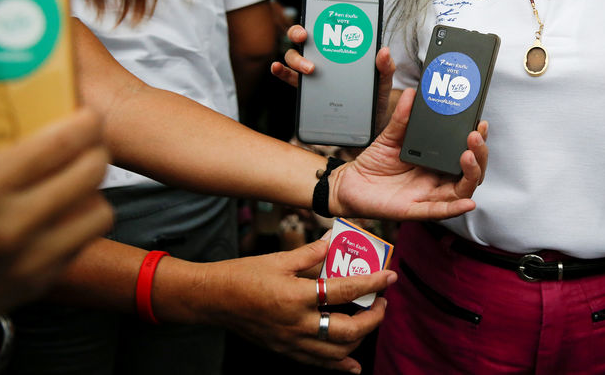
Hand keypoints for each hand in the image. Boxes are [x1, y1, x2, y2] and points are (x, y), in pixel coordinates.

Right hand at [0, 109, 113, 332]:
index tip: (84, 116)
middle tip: (85, 142)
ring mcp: (28, 260)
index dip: (84, 122)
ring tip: (74, 179)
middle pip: (91, 171)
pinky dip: (79, 223)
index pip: (61, 143)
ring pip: (99, 209)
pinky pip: (83, 242)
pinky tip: (60, 212)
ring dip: (92, 190)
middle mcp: (9, 226)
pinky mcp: (37, 283)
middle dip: (94, 149)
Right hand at [196, 238, 395, 372]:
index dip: (372, 283)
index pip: (345, 290)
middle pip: (349, 329)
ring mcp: (292, 342)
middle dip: (373, 317)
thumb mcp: (279, 259)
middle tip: (381, 301)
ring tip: (368, 319)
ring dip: (360, 337)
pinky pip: (319, 364)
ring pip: (338, 350)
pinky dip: (340, 365)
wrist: (214, 300)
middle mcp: (298, 324)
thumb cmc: (243, 275)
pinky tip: (353, 364)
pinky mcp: (286, 351)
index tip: (390, 277)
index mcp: (297, 296)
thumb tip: (333, 241)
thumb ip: (310, 252)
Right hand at [271, 25, 396, 131]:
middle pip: (305, 38)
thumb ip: (386, 68)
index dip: (321, 16)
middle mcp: (325, 57)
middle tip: (305, 36)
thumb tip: (383, 51)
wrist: (367, 126)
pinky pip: (289, 77)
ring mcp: (313, 72)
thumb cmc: (375, 100)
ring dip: (297, 57)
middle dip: (300, 32)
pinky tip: (277, 68)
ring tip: (309, 68)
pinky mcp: (306, 89)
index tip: (320, 13)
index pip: (330, 28)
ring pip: (294, 56)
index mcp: (343, 50)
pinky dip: (280, 71)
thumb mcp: (384, 83)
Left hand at [330, 89, 486, 220]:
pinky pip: (439, 211)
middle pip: (471, 172)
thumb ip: (402, 117)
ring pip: (462, 191)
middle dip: (479, 154)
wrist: (351, 183)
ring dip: (472, 174)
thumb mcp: (390, 136)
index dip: (477, 141)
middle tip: (474, 135)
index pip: (466, 153)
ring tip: (469, 155)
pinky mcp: (414, 209)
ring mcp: (428, 195)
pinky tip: (468, 202)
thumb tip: (412, 94)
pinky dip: (455, 208)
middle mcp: (437, 179)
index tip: (480, 123)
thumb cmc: (375, 162)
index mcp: (436, 162)